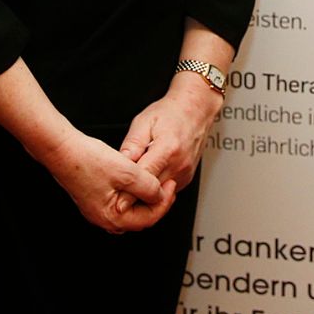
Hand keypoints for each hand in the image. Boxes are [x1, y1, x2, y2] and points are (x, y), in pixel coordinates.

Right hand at [38, 128, 174, 234]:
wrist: (62, 150)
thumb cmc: (87, 160)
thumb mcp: (127, 172)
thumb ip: (148, 186)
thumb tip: (160, 195)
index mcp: (112, 218)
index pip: (148, 218)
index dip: (164, 202)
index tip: (172, 185)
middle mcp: (104, 218)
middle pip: (140, 216)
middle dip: (157, 201)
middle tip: (167, 184)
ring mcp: (98, 209)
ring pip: (131, 208)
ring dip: (145, 196)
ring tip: (156, 180)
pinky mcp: (95, 197)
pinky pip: (121, 200)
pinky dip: (133, 191)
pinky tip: (138, 178)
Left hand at [120, 74, 222, 189]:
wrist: (195, 110)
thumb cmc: (170, 113)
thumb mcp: (144, 121)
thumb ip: (132, 144)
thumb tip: (121, 163)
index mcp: (168, 148)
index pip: (146, 177)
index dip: (130, 191)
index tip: (118, 203)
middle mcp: (179, 163)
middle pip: (153, 191)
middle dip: (134, 195)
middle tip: (118, 195)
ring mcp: (184, 172)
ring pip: (160, 194)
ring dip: (145, 194)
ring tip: (131, 185)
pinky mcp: (186, 178)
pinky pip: (166, 190)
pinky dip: (155, 189)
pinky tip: (147, 178)